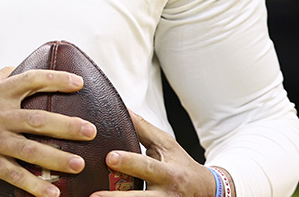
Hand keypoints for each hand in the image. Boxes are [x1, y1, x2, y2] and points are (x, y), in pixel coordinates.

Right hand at [0, 66, 97, 196]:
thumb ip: (0, 77)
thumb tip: (19, 68)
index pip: (31, 80)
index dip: (57, 80)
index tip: (79, 84)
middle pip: (38, 119)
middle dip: (68, 125)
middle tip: (90, 131)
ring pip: (30, 149)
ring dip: (57, 158)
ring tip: (78, 164)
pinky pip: (14, 175)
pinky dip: (34, 185)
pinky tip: (51, 193)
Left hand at [91, 111, 222, 196]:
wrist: (202, 190)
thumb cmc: (180, 164)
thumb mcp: (166, 144)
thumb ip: (143, 129)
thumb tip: (123, 109)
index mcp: (168, 172)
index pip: (147, 166)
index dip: (129, 162)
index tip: (110, 157)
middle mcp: (164, 194)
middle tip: (95, 194)